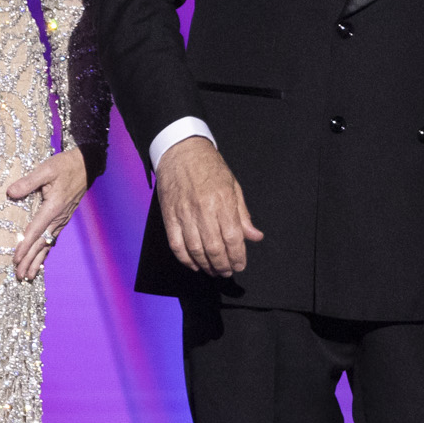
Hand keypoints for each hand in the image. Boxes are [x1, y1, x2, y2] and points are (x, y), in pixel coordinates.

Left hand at [4, 149, 94, 280]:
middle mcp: (58, 218)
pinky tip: (40, 259)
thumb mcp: (46, 169)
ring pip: (48, 244)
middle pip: (42, 244)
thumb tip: (10, 193)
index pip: (36, 231)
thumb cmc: (64, 166)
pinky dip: (45, 252)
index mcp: (53, 207)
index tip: (16, 259)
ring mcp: (62, 220)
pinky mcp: (62, 219)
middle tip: (20, 276)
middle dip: (30, 261)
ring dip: (37, 261)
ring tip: (29, 276)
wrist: (85, 166)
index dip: (25, 246)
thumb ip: (28, 182)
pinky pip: (52, 239)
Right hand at [153, 136, 262, 276]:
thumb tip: (255, 236)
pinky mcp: (169, 216)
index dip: (238, 257)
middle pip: (214, 248)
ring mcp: (184, 213)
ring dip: (206, 266)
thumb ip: (243, 215)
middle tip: (228, 271)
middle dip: (223, 266)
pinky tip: (194, 264)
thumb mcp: (233, 186)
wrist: (181, 151)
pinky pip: (176, 244)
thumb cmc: (209, 167)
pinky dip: (185, 259)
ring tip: (214, 271)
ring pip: (195, 250)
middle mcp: (203, 209)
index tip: (240, 265)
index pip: (233, 238)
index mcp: (223, 201)